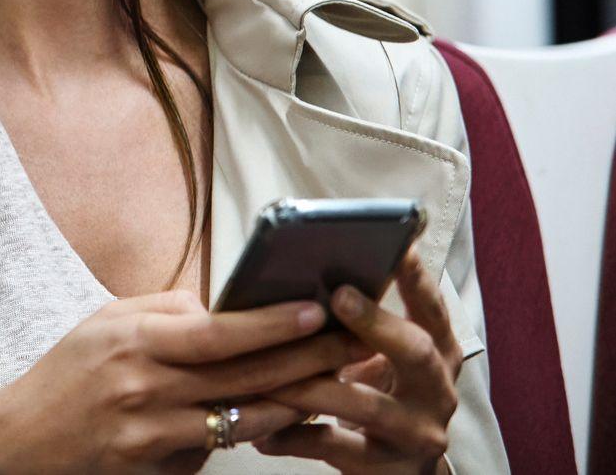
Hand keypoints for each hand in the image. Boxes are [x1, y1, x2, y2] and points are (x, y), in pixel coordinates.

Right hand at [0, 288, 375, 474]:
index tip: (316, 309)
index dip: (271, 323)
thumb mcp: (103, 324)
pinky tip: (284, 419)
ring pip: (243, 419)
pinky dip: (251, 433)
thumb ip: (163, 309)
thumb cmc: (64, 376)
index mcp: (132, 340)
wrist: (20, 443)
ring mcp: (151, 434)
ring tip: (337, 381)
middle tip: (354, 344)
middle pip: (244, 376)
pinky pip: (217, 451)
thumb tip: (221, 306)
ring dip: (295, 400)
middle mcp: (143, 387)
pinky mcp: (155, 470)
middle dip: (307, 359)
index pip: (215, 331)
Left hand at [251, 248, 460, 472]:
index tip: (398, 245)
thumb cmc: (378, 394)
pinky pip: (335, 449)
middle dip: (376, 323)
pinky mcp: (389, 469)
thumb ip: (359, 323)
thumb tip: (301, 266)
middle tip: (338, 295)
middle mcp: (436, 390)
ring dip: (312, 385)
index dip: (417, 278)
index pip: (432, 309)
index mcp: (436, 353)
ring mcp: (417, 432)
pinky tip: (261, 433)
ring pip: (364, 405)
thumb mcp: (381, 358)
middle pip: (416, 352)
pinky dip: (294, 437)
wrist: (402, 473)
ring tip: (267, 373)